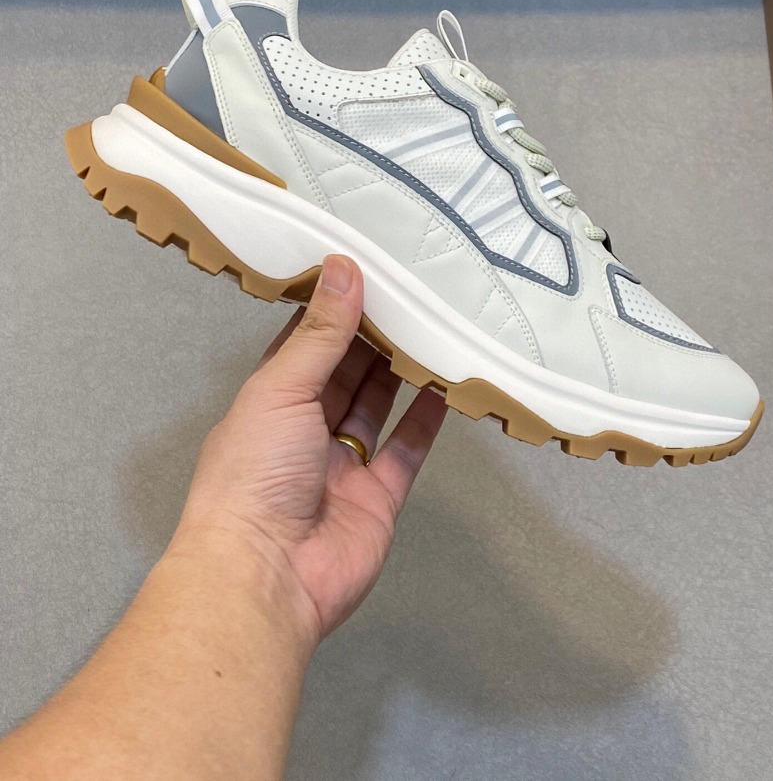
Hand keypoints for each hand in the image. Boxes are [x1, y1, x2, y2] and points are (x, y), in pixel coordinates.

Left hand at [175, 254, 446, 644]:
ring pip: (376, 408)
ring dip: (400, 373)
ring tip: (432, 330)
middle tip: (409, 295)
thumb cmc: (255, 472)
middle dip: (371, 338)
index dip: (329, 311)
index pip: (301, 345)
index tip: (362, 273)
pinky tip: (446, 388)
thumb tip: (344, 267)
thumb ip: (321, 334)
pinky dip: (425, 421)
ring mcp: (341, 467)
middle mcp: (303, 431)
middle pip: (343, 374)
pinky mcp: (377, 498)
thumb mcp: (282, 389)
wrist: (267, 575)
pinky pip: (405, 451)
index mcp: (269, 403)